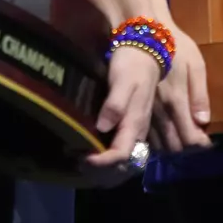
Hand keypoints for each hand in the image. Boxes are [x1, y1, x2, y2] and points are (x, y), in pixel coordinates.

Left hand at [81, 43, 161, 181]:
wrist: (145, 51)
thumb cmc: (132, 64)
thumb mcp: (122, 80)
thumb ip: (115, 103)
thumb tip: (102, 127)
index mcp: (135, 123)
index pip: (121, 155)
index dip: (101, 162)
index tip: (81, 157)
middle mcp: (137, 132)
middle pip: (123, 166)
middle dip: (100, 172)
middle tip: (77, 162)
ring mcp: (135, 131)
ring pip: (123, 164)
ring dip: (103, 171)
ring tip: (80, 162)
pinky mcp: (130, 128)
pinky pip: (121, 155)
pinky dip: (107, 163)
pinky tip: (92, 157)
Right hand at [150, 23, 211, 152]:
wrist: (145, 34)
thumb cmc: (175, 46)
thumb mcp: (196, 64)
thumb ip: (200, 94)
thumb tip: (204, 120)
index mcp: (176, 101)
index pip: (189, 137)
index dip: (200, 145)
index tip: (207, 144)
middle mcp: (160, 112)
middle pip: (174, 146)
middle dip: (186, 149)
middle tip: (195, 141)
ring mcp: (146, 112)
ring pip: (158, 144)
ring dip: (171, 146)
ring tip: (181, 138)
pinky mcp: (136, 108)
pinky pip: (146, 134)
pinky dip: (157, 139)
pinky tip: (165, 133)